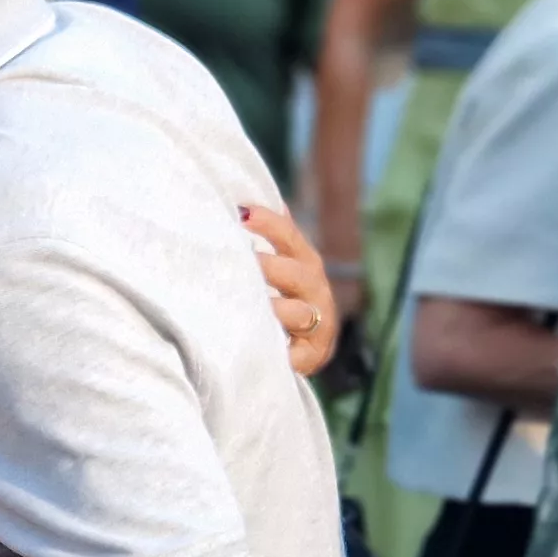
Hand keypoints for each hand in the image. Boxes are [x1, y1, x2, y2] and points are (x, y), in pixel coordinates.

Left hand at [242, 205, 339, 378]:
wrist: (302, 352)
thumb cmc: (283, 300)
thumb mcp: (278, 267)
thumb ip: (270, 237)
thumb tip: (246, 200)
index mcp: (305, 263)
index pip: (290, 237)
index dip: (268, 223)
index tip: (240, 213)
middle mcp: (315, 291)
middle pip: (297, 273)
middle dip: (270, 266)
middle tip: (243, 261)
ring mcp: (317, 325)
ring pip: (298, 313)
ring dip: (275, 308)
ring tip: (254, 304)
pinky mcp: (310, 357)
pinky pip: (296, 355)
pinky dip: (281, 352)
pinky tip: (259, 346)